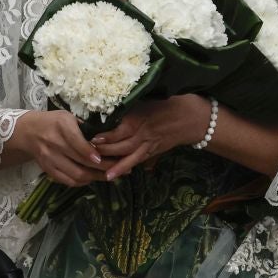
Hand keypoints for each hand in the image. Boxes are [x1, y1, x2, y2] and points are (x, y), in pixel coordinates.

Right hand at [10, 109, 105, 186]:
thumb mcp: (69, 117)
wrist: (28, 131)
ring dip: (94, 177)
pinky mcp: (47, 169)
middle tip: (118, 169)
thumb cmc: (53, 122)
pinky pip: (67, 180)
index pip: (77, 142)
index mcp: (61, 125)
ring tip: (108, 176)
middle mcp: (54, 143)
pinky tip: (91, 178)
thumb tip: (109, 140)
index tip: (103, 159)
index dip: (91, 153)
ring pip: (75, 174)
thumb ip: (85, 127)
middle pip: (80, 160)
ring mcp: (49, 158)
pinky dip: (81, 182)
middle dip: (101, 167)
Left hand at [90, 96, 209, 180]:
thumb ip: (126, 111)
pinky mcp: (154, 151)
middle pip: (123, 146)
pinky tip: (115, 174)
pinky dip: (127, 167)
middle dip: (106, 152)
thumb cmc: (161, 105)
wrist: (187, 117)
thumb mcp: (142, 103)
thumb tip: (103, 113)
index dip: (106, 137)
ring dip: (117, 165)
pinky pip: (139, 160)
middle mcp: (143, 133)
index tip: (92, 139)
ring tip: (104, 173)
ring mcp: (149, 144)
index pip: (120, 130)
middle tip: (90, 156)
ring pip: (131, 156)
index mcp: (138, 118)